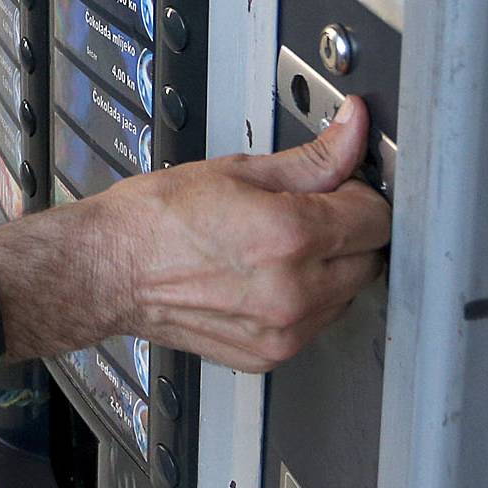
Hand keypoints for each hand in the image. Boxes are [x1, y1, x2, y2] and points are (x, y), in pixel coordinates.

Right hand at [91, 99, 389, 370]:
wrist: (110, 270)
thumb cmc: (160, 218)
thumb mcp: (240, 169)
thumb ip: (314, 157)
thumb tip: (353, 131)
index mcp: (290, 236)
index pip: (376, 217)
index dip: (361, 192)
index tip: (343, 185)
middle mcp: (293, 293)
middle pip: (371, 260)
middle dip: (351, 231)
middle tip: (311, 211)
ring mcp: (283, 332)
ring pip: (349, 295)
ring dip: (333, 268)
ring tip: (282, 245)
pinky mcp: (270, 356)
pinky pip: (317, 324)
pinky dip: (307, 300)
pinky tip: (270, 276)